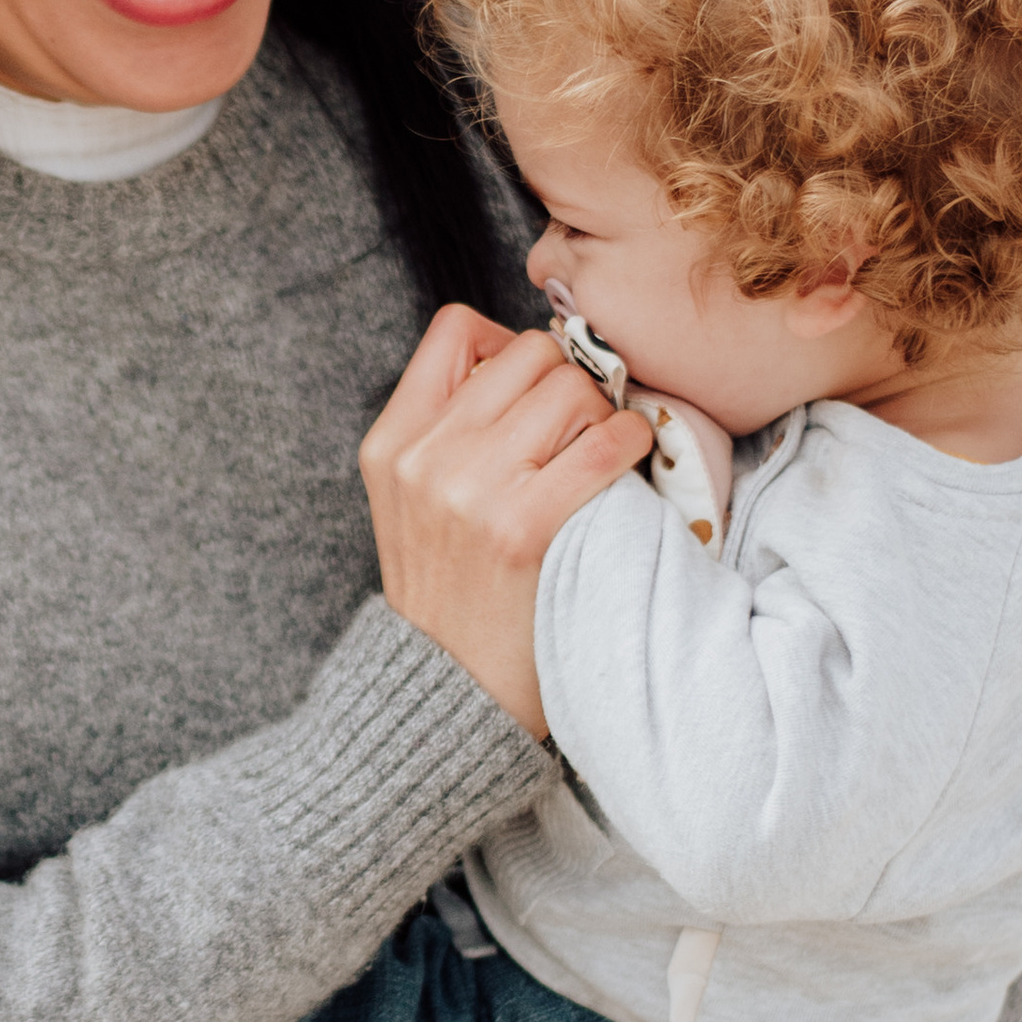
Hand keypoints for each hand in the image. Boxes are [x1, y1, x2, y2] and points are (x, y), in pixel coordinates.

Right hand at [360, 309, 650, 737]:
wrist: (448, 692)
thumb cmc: (449, 593)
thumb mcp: (408, 502)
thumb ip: (445, 429)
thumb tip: (524, 359)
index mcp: (391, 443)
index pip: (455, 330)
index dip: (507, 343)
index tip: (531, 388)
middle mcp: (423, 457)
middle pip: (526, 353)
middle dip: (567, 380)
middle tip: (580, 424)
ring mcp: (468, 492)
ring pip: (569, 387)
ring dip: (601, 411)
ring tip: (599, 450)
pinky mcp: (520, 529)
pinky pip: (601, 442)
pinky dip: (630, 440)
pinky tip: (629, 460)